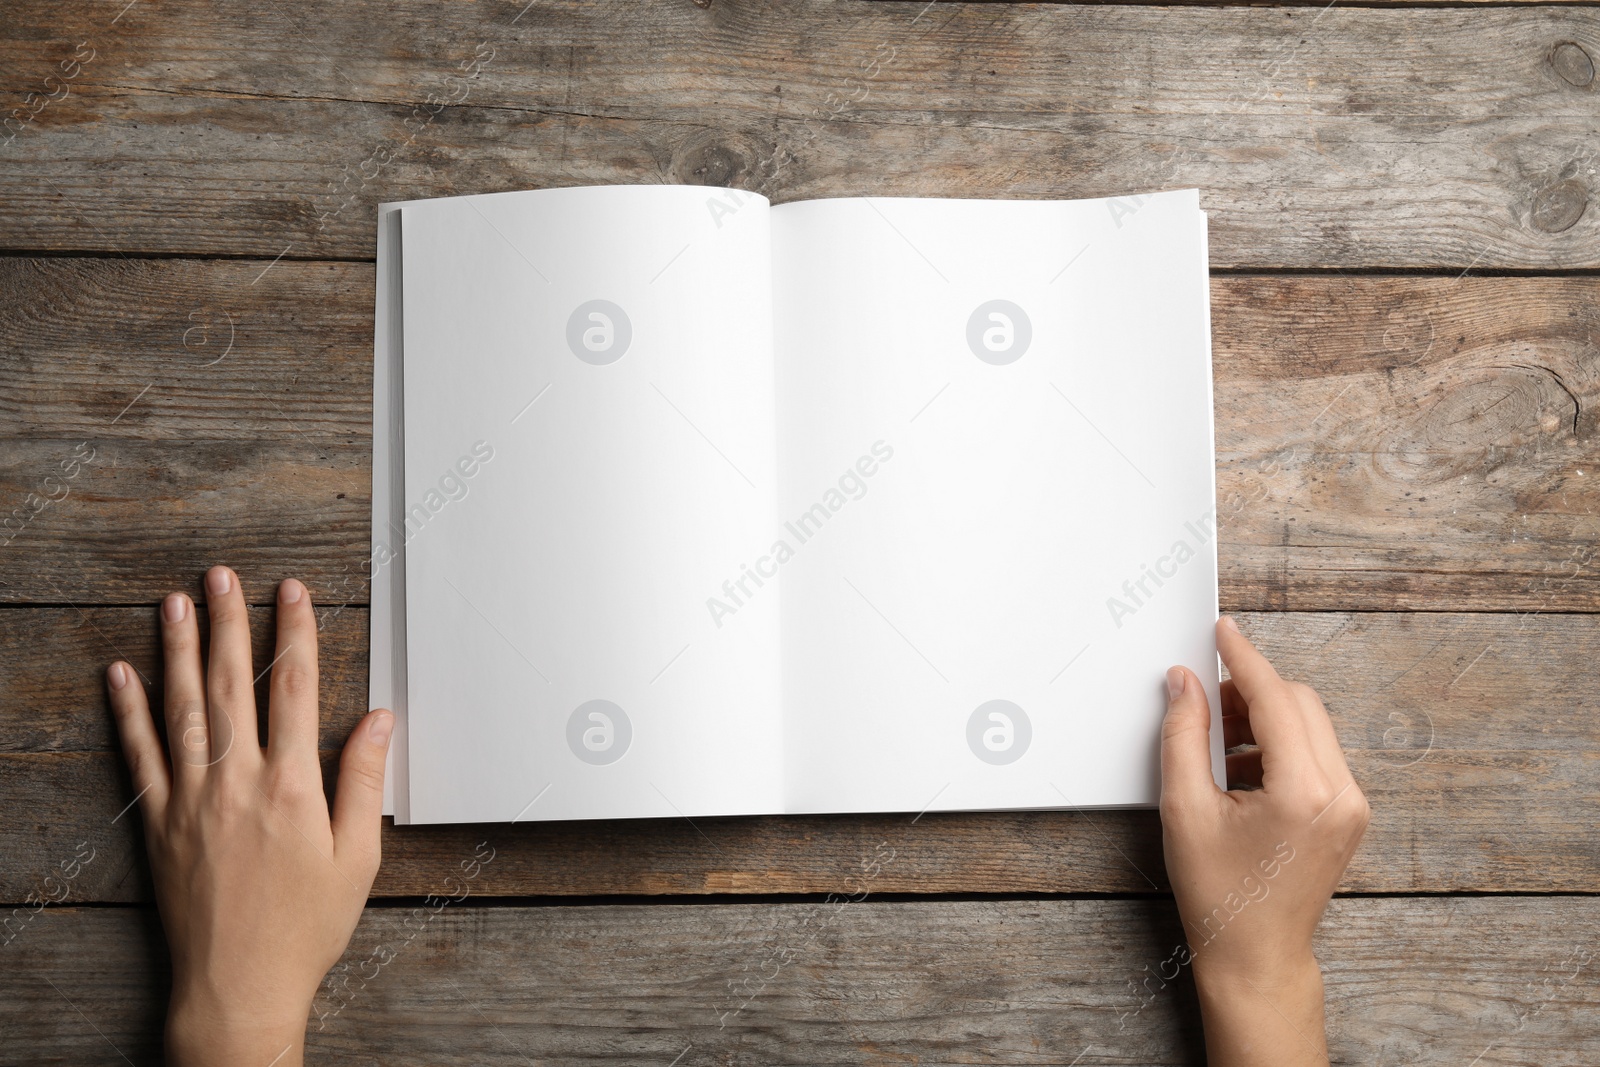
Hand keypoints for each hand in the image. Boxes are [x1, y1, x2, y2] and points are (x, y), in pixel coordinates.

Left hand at [105, 566, 392, 1065]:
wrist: (238, 986)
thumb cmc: (304, 928)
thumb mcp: (358, 857)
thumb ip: (363, 781)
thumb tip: (377, 719)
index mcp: (291, 787)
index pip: (293, 690)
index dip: (294, 634)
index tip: (292, 593)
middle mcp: (236, 782)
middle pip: (234, 685)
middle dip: (231, 624)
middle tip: (224, 576)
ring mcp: (191, 799)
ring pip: (183, 708)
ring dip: (180, 650)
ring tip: (177, 603)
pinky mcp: (157, 822)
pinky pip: (139, 755)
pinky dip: (129, 711)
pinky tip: (122, 674)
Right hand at [1159, 616, 1370, 1066]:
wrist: (1256, 955)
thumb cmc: (1219, 894)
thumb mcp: (1186, 809)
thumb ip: (1184, 735)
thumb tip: (1184, 684)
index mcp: (1303, 791)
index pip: (1276, 698)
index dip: (1244, 659)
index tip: (1223, 632)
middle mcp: (1340, 794)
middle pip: (1299, 704)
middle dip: (1251, 692)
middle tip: (1205, 703)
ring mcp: (1351, 805)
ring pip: (1311, 726)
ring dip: (1264, 719)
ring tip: (1218, 748)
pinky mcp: (1349, 814)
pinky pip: (1318, 754)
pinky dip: (1279, 746)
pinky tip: (1241, 772)